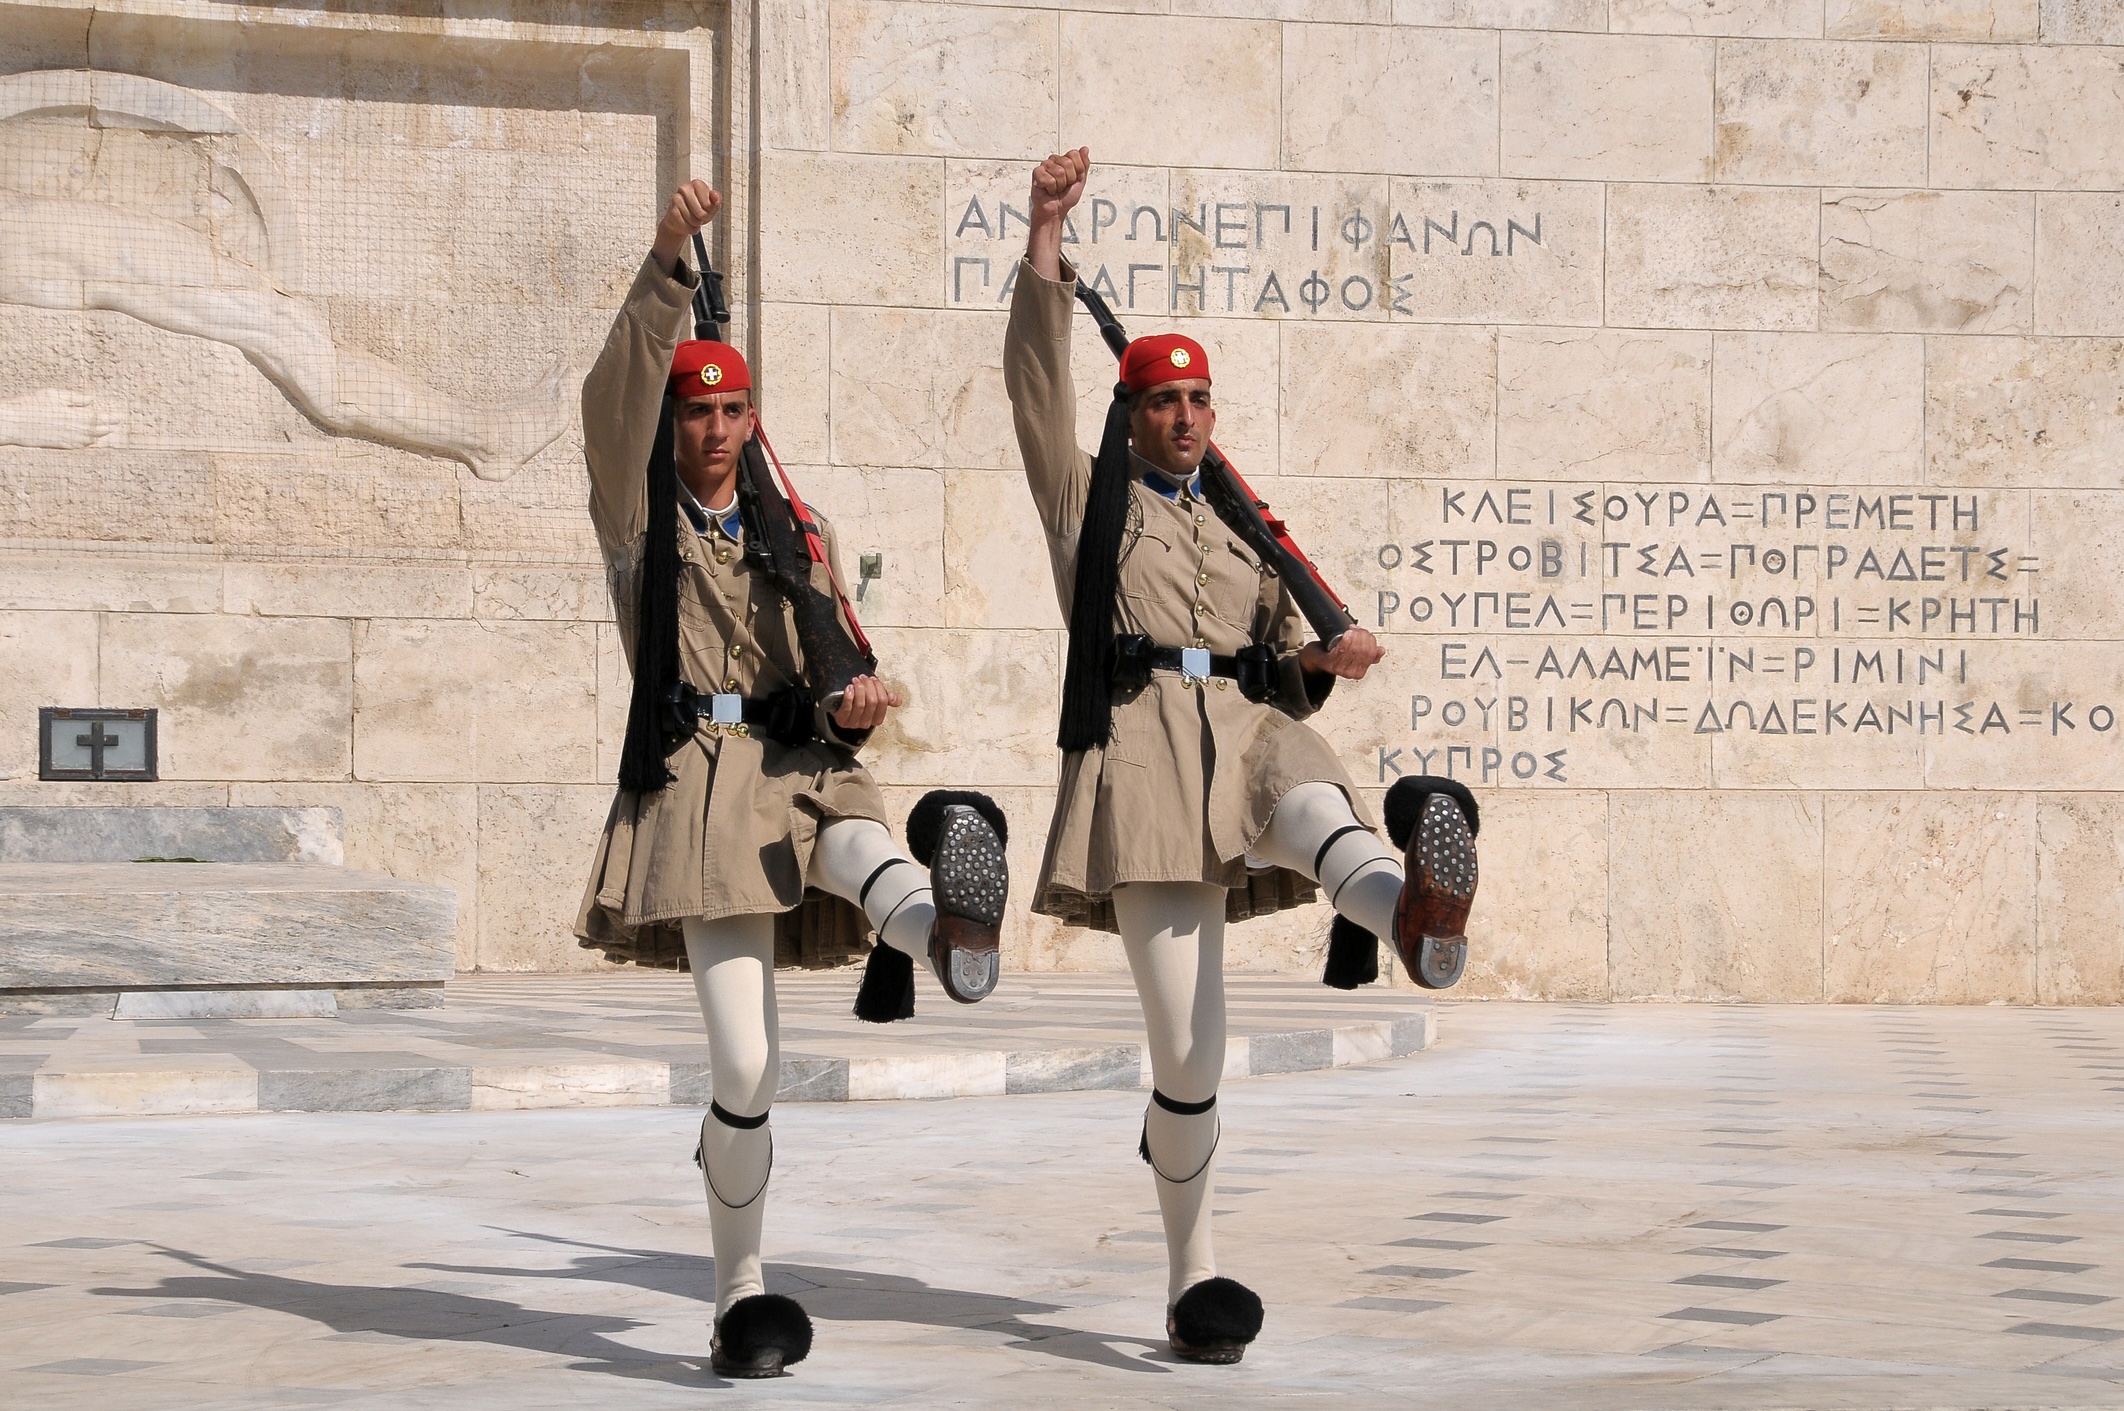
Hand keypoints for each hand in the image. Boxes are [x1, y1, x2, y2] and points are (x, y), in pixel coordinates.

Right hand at [651, 180, 722, 273]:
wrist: (677, 223)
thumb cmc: (697, 213)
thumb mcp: (710, 208)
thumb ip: (715, 202)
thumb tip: (717, 196)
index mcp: (696, 184)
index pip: (711, 197)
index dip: (712, 207)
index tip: (709, 208)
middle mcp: (684, 188)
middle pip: (703, 210)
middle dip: (704, 218)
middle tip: (700, 218)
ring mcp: (675, 200)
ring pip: (694, 218)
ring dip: (696, 224)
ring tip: (693, 222)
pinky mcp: (670, 213)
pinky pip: (686, 225)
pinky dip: (689, 229)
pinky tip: (687, 227)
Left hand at [832, 675, 903, 732]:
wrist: (839, 707)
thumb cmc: (858, 702)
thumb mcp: (874, 699)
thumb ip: (886, 699)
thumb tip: (895, 699)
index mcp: (877, 718)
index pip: (883, 702)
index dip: (879, 688)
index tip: (873, 679)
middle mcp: (866, 723)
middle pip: (872, 702)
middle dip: (868, 686)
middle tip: (863, 677)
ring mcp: (854, 723)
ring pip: (860, 704)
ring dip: (859, 689)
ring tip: (856, 681)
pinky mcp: (842, 720)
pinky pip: (847, 708)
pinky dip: (849, 696)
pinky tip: (849, 688)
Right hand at [1026, 147, 1088, 280]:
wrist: (1055, 211)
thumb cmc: (1066, 197)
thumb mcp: (1080, 181)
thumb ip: (1084, 165)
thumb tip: (1085, 148)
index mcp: (1065, 160)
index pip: (1075, 154)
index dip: (1077, 170)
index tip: (1073, 180)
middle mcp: (1054, 160)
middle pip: (1067, 163)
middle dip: (1069, 179)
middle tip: (1063, 186)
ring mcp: (1045, 166)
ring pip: (1058, 171)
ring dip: (1059, 185)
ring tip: (1055, 189)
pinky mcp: (1036, 173)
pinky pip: (1048, 179)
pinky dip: (1050, 188)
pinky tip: (1048, 190)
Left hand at [1299, 627, 1384, 680]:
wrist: (1315, 657)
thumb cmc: (1335, 654)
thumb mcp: (1355, 655)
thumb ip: (1369, 654)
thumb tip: (1381, 650)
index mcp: (1360, 672)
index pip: (1372, 654)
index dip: (1371, 640)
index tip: (1365, 632)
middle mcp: (1351, 673)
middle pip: (1364, 651)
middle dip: (1363, 636)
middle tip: (1357, 629)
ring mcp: (1339, 669)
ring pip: (1354, 650)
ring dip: (1355, 636)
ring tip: (1351, 630)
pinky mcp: (1329, 663)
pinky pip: (1341, 650)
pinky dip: (1346, 640)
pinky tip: (1346, 634)